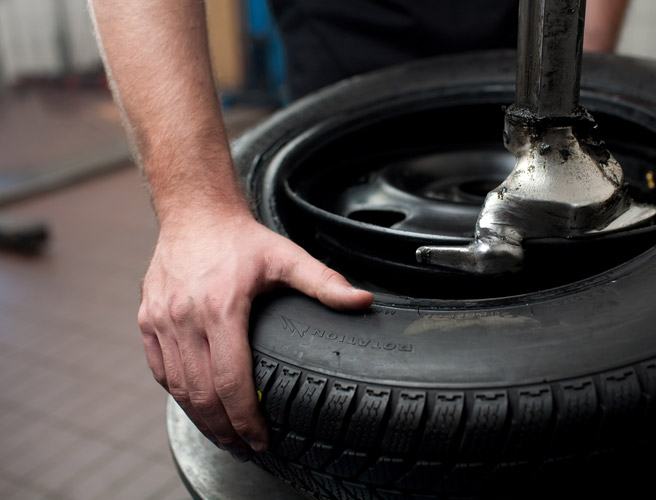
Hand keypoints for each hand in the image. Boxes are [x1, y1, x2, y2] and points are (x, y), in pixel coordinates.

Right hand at [138, 209, 372, 460]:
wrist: (195, 213)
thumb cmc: (241, 239)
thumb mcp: (287, 257)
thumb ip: (325, 283)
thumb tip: (363, 301)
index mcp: (221, 308)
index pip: (231, 380)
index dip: (246, 418)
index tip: (261, 440)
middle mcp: (185, 318)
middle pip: (202, 394)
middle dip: (225, 430)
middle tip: (245, 449)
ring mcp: (161, 321)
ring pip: (178, 388)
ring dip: (201, 419)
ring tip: (224, 438)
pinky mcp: (147, 321)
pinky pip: (160, 370)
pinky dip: (179, 395)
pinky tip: (197, 406)